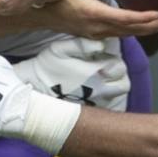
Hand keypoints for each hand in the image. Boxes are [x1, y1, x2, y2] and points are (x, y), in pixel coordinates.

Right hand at [14, 36, 131, 111]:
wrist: (33, 90)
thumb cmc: (47, 67)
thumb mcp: (60, 48)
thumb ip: (83, 44)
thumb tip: (102, 45)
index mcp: (96, 71)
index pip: (120, 67)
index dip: (114, 63)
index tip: (102, 62)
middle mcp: (100, 88)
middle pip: (124, 84)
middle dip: (118, 78)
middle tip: (105, 74)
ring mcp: (96, 102)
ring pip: (117, 97)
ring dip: (113, 89)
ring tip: (100, 84)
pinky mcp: (90, 111)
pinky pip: (108, 108)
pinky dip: (106, 101)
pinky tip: (94, 95)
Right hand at [34, 0, 157, 38]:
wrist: (39, 14)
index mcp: (94, 13)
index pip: (125, 18)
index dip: (144, 18)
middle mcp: (97, 27)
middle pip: (130, 30)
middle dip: (151, 27)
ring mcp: (96, 33)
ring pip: (125, 34)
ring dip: (144, 30)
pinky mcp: (94, 35)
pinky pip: (118, 35)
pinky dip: (132, 31)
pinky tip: (141, 26)